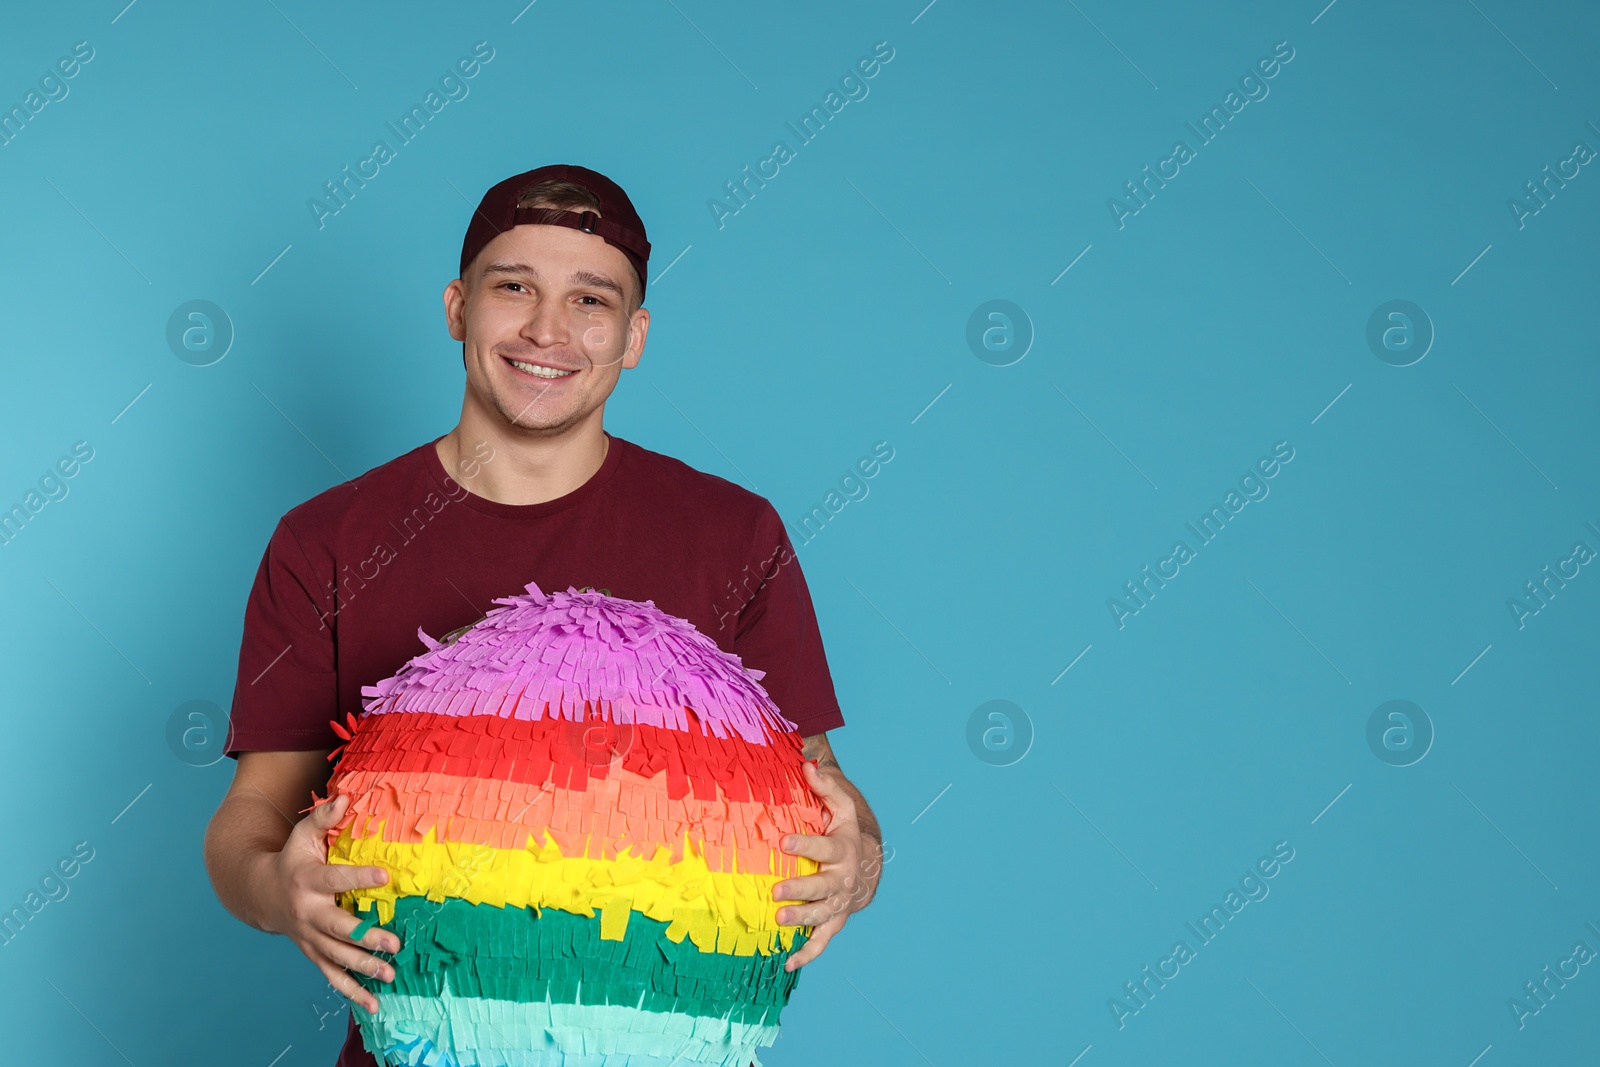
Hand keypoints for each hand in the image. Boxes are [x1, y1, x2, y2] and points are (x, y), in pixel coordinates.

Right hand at [253, 791, 400, 1013]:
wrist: (261, 893)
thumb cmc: (292, 859)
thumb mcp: (303, 835)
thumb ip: (324, 817)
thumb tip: (346, 796)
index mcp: (307, 881)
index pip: (336, 879)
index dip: (360, 876)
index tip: (386, 874)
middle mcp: (308, 913)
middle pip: (339, 928)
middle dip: (366, 936)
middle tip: (394, 942)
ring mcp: (309, 937)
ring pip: (337, 957)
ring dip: (364, 967)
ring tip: (391, 974)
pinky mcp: (313, 952)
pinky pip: (332, 975)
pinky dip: (352, 992)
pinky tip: (374, 1004)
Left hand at [772, 760, 881, 971]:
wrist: (869, 868)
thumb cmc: (847, 834)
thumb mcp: (843, 808)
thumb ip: (827, 788)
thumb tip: (807, 766)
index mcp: (842, 850)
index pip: (823, 847)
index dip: (804, 844)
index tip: (783, 841)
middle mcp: (841, 880)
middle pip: (821, 887)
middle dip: (800, 889)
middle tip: (777, 891)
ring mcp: (838, 903)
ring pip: (821, 914)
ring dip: (801, 919)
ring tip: (778, 920)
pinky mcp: (834, 922)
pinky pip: (822, 941)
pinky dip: (807, 954)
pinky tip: (787, 963)